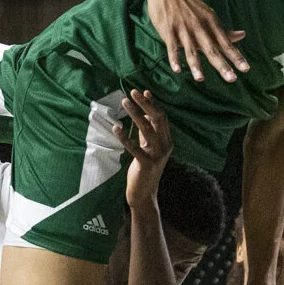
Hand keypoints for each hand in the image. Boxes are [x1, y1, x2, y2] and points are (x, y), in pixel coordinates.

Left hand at [119, 90, 171, 208]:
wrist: (145, 193)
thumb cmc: (144, 167)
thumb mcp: (148, 147)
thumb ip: (147, 131)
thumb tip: (144, 111)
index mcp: (167, 141)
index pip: (161, 117)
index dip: (152, 104)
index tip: (142, 91)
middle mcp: (165, 146)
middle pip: (157, 119)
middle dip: (145, 104)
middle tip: (132, 92)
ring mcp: (157, 155)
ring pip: (147, 129)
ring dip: (135, 114)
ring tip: (125, 103)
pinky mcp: (147, 164)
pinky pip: (135, 147)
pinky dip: (125, 137)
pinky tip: (116, 128)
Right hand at [146, 0, 246, 82]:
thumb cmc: (190, 6)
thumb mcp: (209, 15)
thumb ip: (223, 30)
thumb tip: (242, 35)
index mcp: (211, 24)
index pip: (226, 44)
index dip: (236, 57)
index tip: (246, 69)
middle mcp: (199, 27)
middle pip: (212, 49)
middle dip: (222, 65)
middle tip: (232, 79)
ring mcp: (183, 29)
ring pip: (191, 50)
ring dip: (196, 65)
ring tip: (200, 79)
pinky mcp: (168, 30)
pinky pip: (172, 46)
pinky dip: (174, 58)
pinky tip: (177, 70)